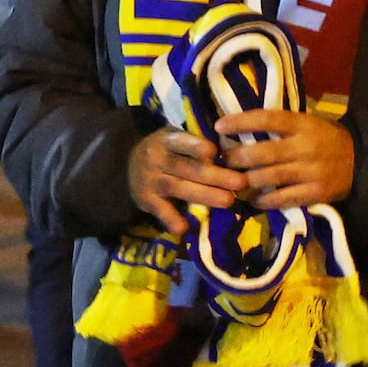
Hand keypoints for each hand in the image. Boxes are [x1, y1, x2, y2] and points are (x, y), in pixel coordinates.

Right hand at [126, 128, 248, 234]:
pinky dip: (172, 220)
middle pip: (189, 168)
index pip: (182, 141)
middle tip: (240, 183)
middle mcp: (157, 159)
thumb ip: (198, 144)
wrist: (127, 165)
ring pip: (180, 188)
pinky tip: (185, 228)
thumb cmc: (166, 150)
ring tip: (229, 201)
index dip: (196, 146)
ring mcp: (151, 181)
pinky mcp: (147, 201)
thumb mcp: (176, 138)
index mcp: (167, 140)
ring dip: (206, 196)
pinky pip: (162, 212)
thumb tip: (234, 151)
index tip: (213, 151)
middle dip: (216, 176)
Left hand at [216, 108, 355, 208]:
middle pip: (262, 153)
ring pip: (268, 178)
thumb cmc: (323, 139)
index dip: (240, 122)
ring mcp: (311, 171)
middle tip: (222, 161)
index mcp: (302, 124)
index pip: (267, 119)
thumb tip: (238, 129)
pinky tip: (253, 200)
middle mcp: (305, 146)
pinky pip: (282, 199)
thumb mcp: (306, 123)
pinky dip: (264, 201)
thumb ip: (279, 126)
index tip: (218, 127)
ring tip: (232, 182)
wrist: (359, 161)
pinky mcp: (315, 193)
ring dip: (245, 181)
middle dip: (235, 158)